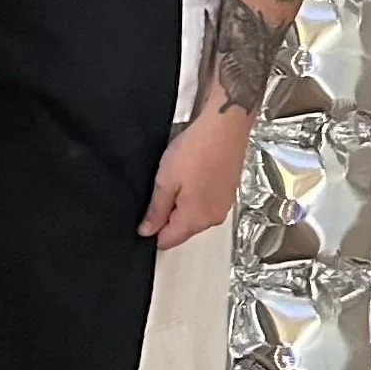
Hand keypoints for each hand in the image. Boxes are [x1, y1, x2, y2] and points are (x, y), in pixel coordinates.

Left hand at [141, 108, 252, 249]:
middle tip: (158, 191)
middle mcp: (213, 218)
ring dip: (181, 205)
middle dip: (166, 218)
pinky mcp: (228, 193)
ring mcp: (223, 206)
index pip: (169, 240)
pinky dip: (195, 195)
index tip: (143, 220)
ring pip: (194, 216)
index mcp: (195, 219)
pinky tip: (189, 177)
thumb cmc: (196, 150)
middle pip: (183, 229)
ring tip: (174, 180)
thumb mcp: (165, 181)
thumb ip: (156, 210)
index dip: (152, 233)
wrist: (225, 129)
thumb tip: (147, 231)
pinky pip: (206, 203)